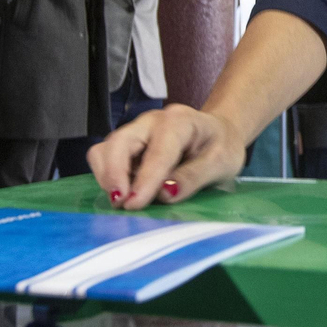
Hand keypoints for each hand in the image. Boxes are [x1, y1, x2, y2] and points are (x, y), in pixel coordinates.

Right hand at [88, 105, 245, 209]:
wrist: (218, 134)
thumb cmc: (221, 148)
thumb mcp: (221, 164)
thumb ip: (194, 177)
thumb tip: (164, 194)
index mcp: (179, 122)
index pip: (157, 152)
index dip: (144, 180)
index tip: (134, 204)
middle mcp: (151, 122)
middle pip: (119, 142)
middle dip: (114, 175)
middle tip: (120, 204)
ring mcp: (135, 132)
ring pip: (104, 150)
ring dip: (108, 178)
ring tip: (122, 202)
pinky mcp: (125, 146)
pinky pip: (105, 159)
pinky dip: (108, 178)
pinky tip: (125, 194)